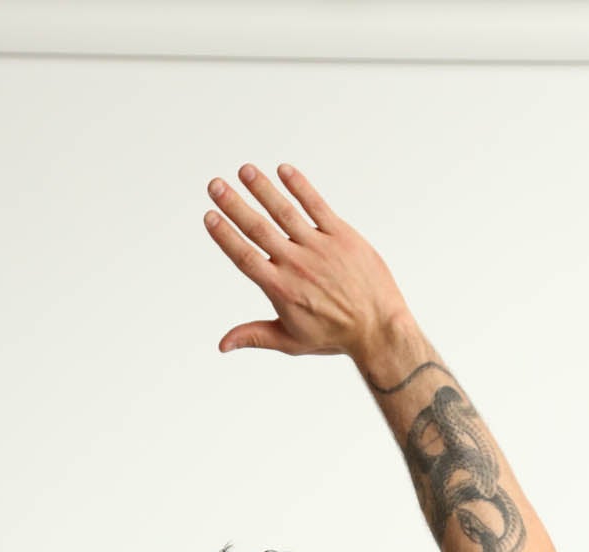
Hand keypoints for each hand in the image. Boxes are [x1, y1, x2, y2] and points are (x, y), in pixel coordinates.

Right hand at [202, 162, 412, 363]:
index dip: (225, 236)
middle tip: (215, 185)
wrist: (378, 328)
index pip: (245, 256)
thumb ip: (254, 335)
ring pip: (285, 212)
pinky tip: (284, 170)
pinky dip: (300, 187)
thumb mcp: (291, 341)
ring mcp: (319, 247)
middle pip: (258, 229)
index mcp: (280, 289)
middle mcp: (296, 264)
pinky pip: (317, 205)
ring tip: (245, 171)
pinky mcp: (341, 235)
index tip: (209, 216)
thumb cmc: (334, 337)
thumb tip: (222, 345)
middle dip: (234, 205)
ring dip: (263, 189)